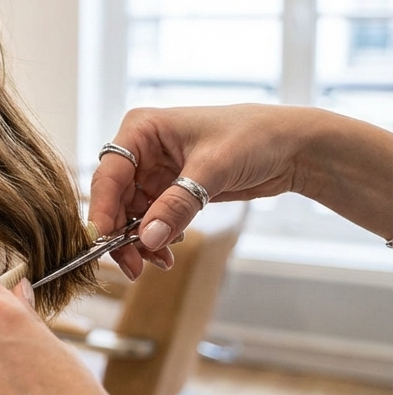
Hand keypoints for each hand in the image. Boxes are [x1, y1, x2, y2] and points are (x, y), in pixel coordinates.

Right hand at [88, 105, 309, 279]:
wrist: (292, 147)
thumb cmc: (253, 137)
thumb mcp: (212, 170)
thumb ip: (177, 205)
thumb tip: (146, 238)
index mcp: (141, 129)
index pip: (109, 173)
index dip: (102, 208)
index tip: (103, 240)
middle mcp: (142, 149)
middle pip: (115, 198)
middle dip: (122, 232)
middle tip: (132, 265)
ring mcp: (156, 171)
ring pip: (131, 213)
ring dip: (141, 240)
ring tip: (160, 261)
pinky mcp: (171, 189)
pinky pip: (152, 218)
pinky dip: (157, 237)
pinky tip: (170, 249)